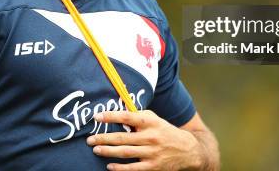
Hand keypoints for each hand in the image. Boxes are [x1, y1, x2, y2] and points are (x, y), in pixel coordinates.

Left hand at [87, 110, 203, 169]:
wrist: (188, 150)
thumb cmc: (165, 132)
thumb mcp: (155, 120)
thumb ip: (138, 116)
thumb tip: (118, 112)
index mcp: (151, 122)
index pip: (128, 116)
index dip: (111, 116)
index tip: (97, 117)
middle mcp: (151, 137)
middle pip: (123, 137)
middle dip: (104, 138)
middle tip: (90, 139)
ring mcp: (152, 153)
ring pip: (125, 152)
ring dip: (108, 151)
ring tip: (96, 149)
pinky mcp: (153, 167)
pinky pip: (133, 168)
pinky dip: (120, 168)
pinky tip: (109, 166)